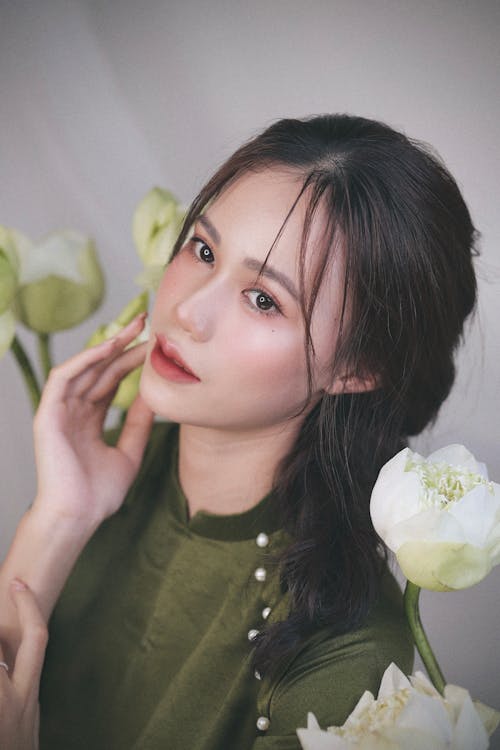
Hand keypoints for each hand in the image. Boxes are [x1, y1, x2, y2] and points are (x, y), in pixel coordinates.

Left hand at [0, 580, 46, 749]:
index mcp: (27, 694)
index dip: (28, 607)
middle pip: (12, 643)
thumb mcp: (24, 717)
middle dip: (17, 614)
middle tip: (9, 586)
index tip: (18, 583)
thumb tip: (6, 663)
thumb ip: (18, 690)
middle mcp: (16, 698)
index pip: (37, 639)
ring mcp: (4, 707)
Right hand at [31, 313, 154, 527]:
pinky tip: (108, 348)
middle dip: (122, 343)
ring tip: (133, 328)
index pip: (111, 380)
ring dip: (107, 345)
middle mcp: (73, 410)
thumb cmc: (100, 494)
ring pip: (83, 367)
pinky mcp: (48, 413)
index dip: (130, 360)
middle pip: (99, 367)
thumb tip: (155, 396)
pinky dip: (84, 360)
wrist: (78, 516)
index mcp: (89, 419)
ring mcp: (59, 410)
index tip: (153, 344)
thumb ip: (139, 425)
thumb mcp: (130, 452)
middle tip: (146, 321)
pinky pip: (64, 377)